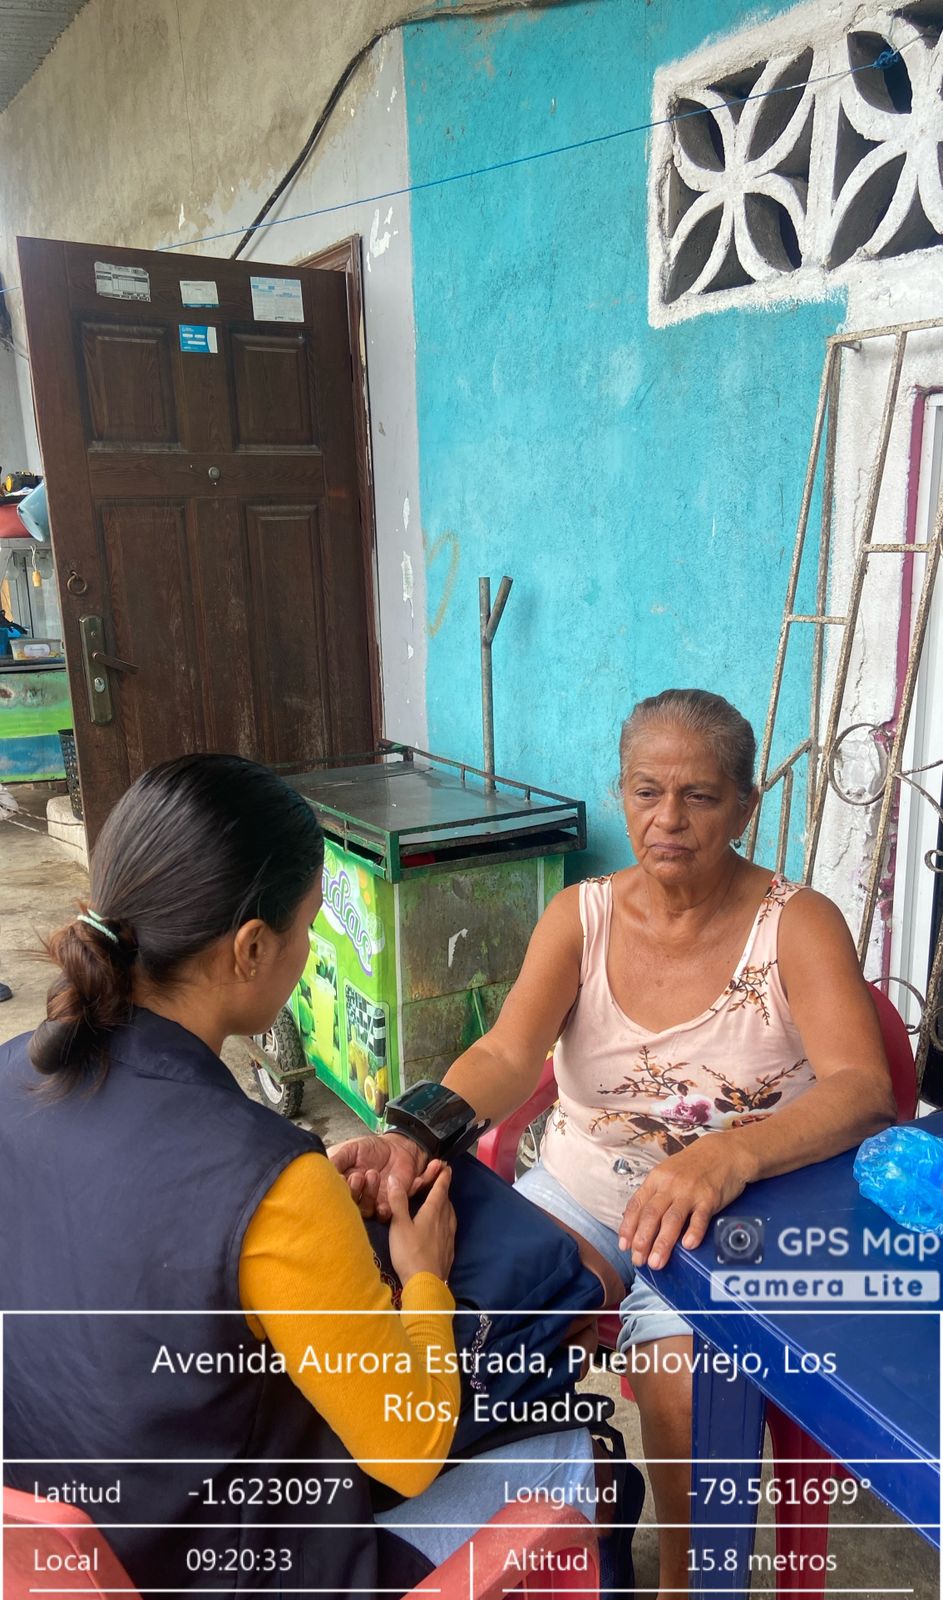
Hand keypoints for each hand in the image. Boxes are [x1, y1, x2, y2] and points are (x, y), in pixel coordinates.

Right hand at [328, 1131, 438, 1219]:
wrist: (397, 1145)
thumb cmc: (371, 1149)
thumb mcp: (350, 1150)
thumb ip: (337, 1160)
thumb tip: (323, 1172)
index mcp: (348, 1190)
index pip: (342, 1199)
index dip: (345, 1191)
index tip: (346, 1176)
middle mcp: (362, 1201)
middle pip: (358, 1208)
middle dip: (362, 1193)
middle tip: (364, 1174)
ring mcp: (380, 1203)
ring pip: (376, 1211)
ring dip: (375, 1194)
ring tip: (376, 1174)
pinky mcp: (398, 1202)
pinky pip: (402, 1206)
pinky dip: (410, 1190)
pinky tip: (412, 1179)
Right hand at [388, 1166, 456, 1285]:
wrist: (426, 1284)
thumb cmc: (410, 1253)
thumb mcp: (399, 1225)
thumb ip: (397, 1201)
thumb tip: (396, 1178)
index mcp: (433, 1212)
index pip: (440, 1189)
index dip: (443, 1177)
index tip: (447, 1167)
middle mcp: (445, 1221)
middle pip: (446, 1201)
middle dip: (443, 1189)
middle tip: (440, 1182)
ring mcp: (449, 1237)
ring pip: (450, 1214)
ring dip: (446, 1205)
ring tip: (441, 1202)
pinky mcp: (449, 1250)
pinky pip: (451, 1228)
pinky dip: (447, 1220)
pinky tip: (443, 1227)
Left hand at [617, 1134, 755, 1269]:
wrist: (724, 1151)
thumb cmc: (694, 1165)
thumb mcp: (668, 1173)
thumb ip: (655, 1195)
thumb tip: (639, 1222)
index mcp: (656, 1179)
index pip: (636, 1205)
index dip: (628, 1227)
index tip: (624, 1246)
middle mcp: (670, 1185)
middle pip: (651, 1215)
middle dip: (642, 1240)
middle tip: (639, 1260)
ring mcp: (690, 1192)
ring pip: (672, 1219)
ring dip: (662, 1243)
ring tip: (656, 1262)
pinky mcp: (709, 1198)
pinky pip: (700, 1217)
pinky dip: (693, 1232)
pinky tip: (688, 1246)